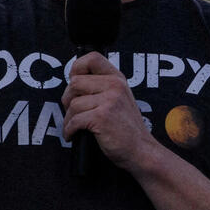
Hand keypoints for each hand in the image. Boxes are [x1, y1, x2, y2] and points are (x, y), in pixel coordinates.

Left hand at [61, 51, 156, 169]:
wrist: (141, 150)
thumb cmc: (127, 129)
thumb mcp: (120, 98)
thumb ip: (102, 87)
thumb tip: (74, 82)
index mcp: (117, 79)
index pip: (92, 58)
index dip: (77, 67)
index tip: (73, 81)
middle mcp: (114, 86)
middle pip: (75, 82)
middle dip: (68, 99)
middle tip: (72, 111)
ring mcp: (109, 100)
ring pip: (73, 103)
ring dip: (68, 118)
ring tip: (74, 126)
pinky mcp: (102, 117)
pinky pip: (74, 120)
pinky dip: (69, 130)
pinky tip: (73, 134)